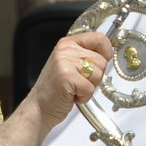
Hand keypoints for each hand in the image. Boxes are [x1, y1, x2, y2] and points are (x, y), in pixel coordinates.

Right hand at [0, 31, 113, 145]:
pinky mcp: (67, 77)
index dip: (106, 51)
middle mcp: (66, 50)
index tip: (105, 60)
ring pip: (98, 74)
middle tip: (79, 82)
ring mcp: (65, 62)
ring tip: (74, 89)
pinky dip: (84, 97)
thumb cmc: (55, 89)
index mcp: (67, 43)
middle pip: (101, 60)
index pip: (98, 38)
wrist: (38, 108)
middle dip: (95, 76)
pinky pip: (90, 88)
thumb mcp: (68, 65)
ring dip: (89, 87)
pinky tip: (71, 96)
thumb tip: (108, 54)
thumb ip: (85, 56)